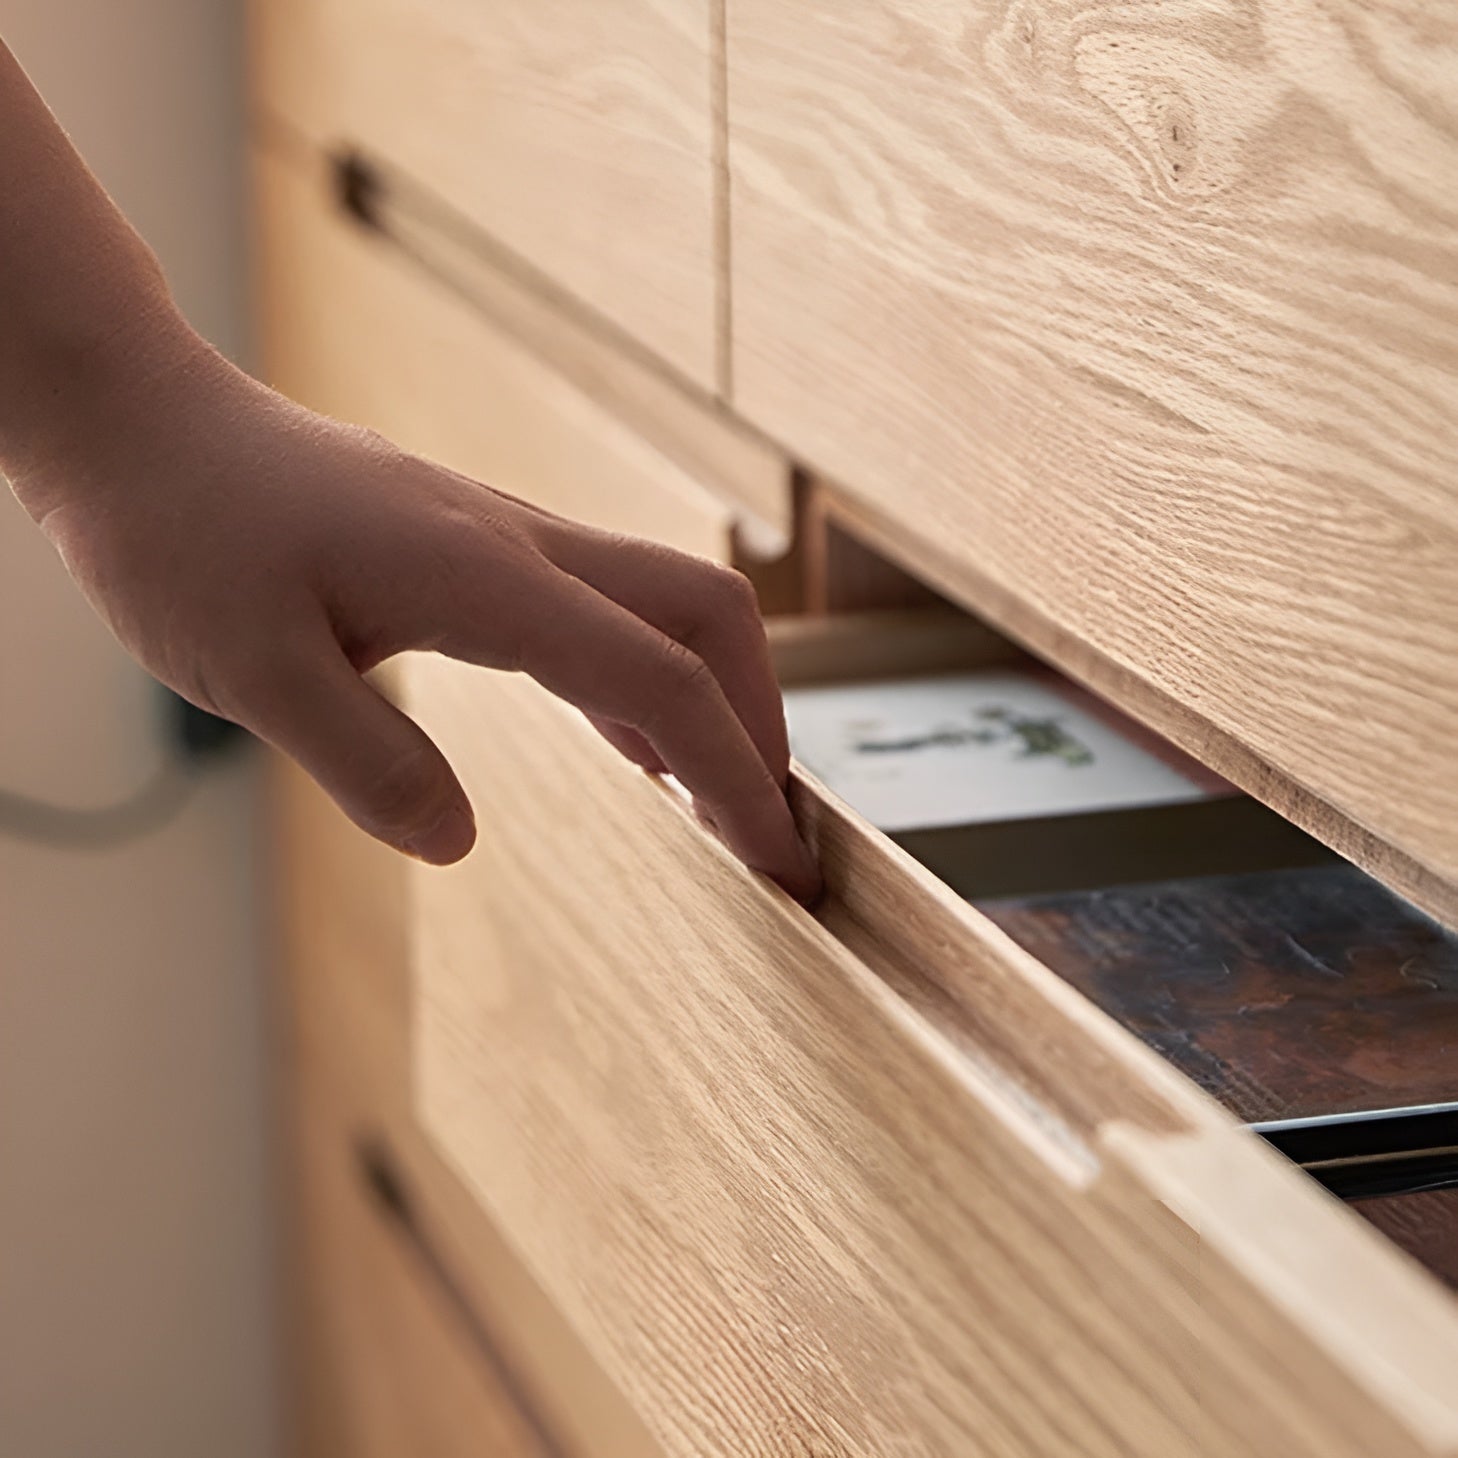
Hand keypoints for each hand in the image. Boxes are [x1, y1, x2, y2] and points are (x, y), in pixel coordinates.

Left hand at [12, 333, 820, 899]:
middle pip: (708, 614)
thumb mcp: (250, 671)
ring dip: (717, 699)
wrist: (145, 427)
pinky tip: (639, 750)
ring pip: (670, 603)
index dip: (737, 776)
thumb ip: (366, 760)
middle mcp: (520, 544)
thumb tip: (458, 842)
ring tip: (726, 804)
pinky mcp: (483, 550)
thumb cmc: (181, 529)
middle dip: (762, 724)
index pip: (661, 678)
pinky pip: (608, 610)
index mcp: (481, 574)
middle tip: (768, 833)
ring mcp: (509, 538)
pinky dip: (650, 684)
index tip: (781, 861)